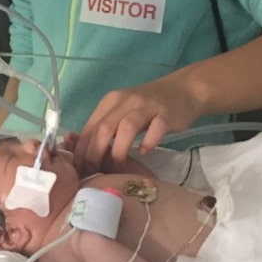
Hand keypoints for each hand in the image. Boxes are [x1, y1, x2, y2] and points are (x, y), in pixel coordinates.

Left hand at [72, 76, 203, 173]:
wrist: (182, 90)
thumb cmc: (147, 106)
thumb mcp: (122, 111)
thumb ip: (105, 127)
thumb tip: (84, 154)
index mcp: (111, 101)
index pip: (90, 127)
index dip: (82, 150)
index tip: (79, 169)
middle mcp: (126, 101)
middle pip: (104, 128)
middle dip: (95, 153)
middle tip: (95, 172)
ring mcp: (147, 107)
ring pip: (127, 128)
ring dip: (119, 150)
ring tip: (118, 167)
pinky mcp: (166, 114)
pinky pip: (156, 128)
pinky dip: (148, 142)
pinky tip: (144, 152)